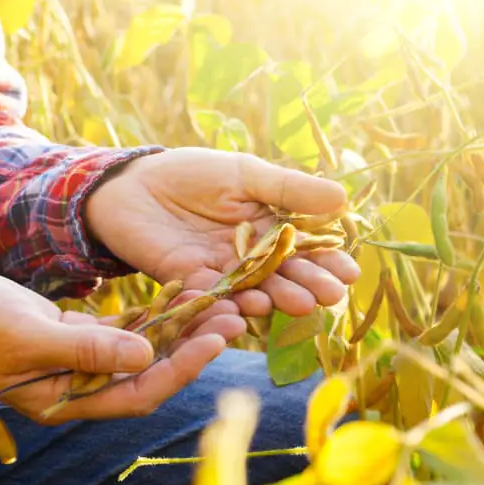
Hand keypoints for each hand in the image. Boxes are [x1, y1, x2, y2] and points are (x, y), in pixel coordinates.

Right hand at [0, 263, 244, 423]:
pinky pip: (127, 327)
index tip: (215, 341)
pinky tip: (181, 291)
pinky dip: (152, 312)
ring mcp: (82, 359)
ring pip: (144, 347)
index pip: (138, 392)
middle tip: (233, 316)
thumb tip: (146, 358)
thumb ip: (87, 350)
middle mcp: (80, 384)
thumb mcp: (28, 336)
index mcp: (66, 399)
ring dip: (179, 326)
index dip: (180, 370)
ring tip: (218, 300)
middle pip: (151, 370)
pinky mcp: (80, 334)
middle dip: (192, 346)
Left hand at [85, 147, 360, 317]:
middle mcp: (251, 257)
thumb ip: (288, 188)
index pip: (305, 249)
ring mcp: (222, 273)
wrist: (132, 184)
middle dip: (309, 285)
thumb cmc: (192, 174)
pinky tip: (248, 310)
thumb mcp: (245, 174)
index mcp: (269, 228)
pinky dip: (230, 305)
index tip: (350, 272)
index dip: (328, 261)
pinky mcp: (190, 284)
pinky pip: (213, 297)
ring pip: (254, 289)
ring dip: (276, 298)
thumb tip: (342, 198)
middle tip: (330, 295)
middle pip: (285, 275)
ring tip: (298, 303)